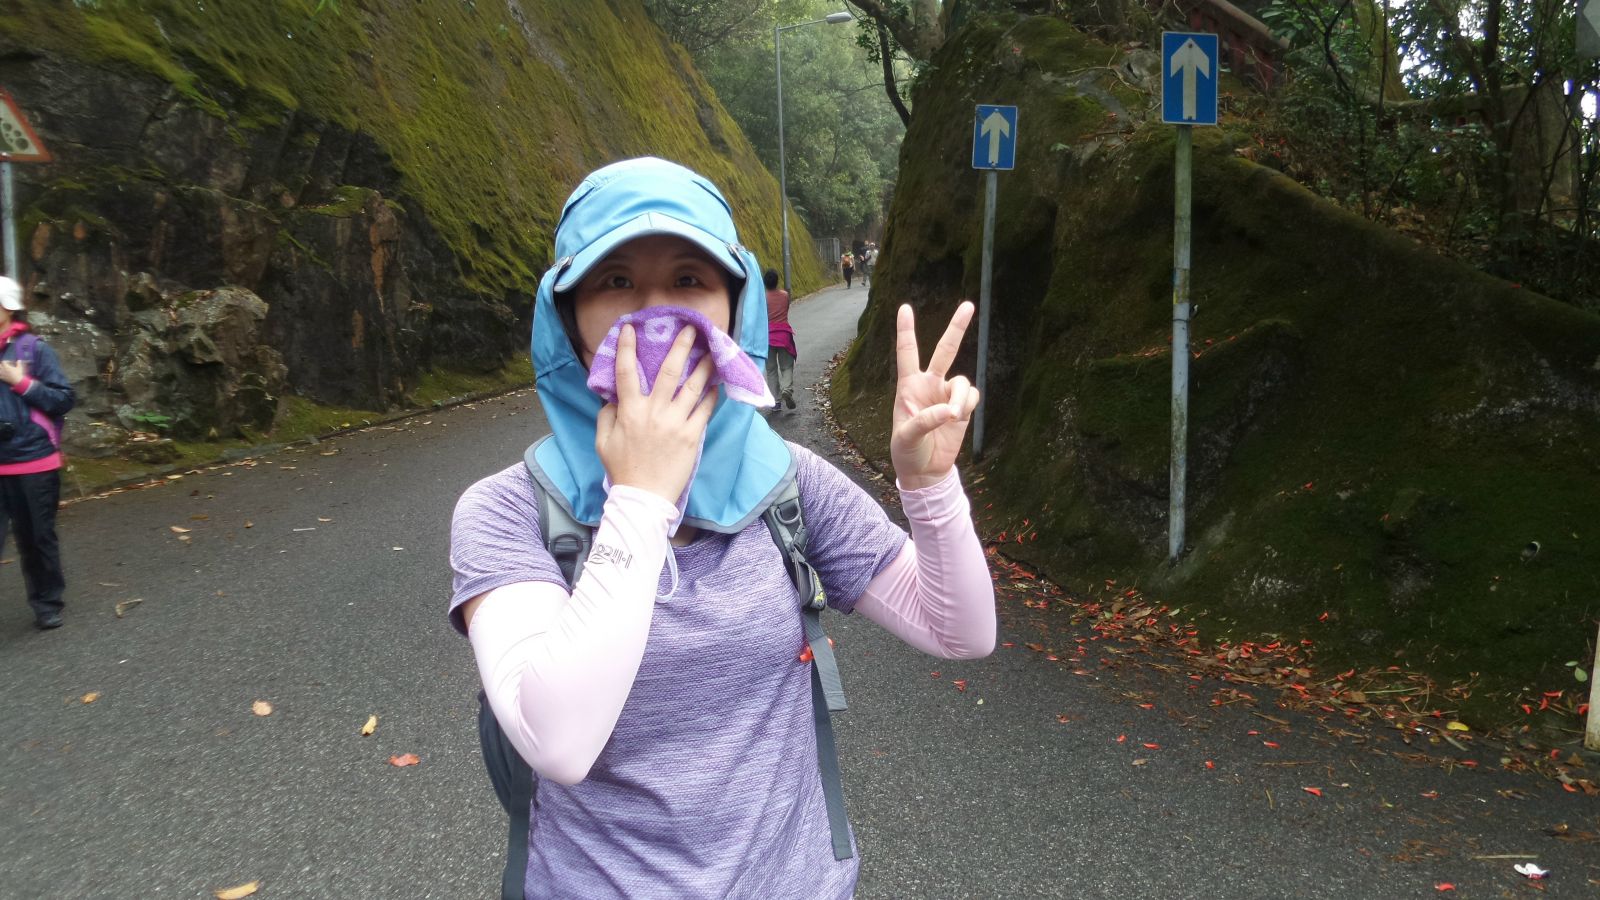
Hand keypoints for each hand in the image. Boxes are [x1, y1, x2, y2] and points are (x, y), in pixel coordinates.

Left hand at [0, 360, 25, 385]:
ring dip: (0, 369)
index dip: (6, 361)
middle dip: (1, 365)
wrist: (17, 381)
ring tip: (2, 370)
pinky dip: (0, 375)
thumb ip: (18, 363)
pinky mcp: (2, 378)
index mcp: (7, 367)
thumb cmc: (18, 374)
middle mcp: (3, 370)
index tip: (8, 362)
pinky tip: (2, 375)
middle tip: (4, 365)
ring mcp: (2, 374)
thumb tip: (19, 360)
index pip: (3, 362)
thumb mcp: (19, 368)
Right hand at [595, 324, 716, 502]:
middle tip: (690, 329)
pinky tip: (716, 384)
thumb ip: (606, 415)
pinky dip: (710, 395)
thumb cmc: (621, 469)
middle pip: (668, 372)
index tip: (630, 328)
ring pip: (693, 387)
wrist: (643, 497)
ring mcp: (675, 423)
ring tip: (713, 352)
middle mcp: (654, 411)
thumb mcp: (603, 441)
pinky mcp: (691, 435)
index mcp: (629, 411)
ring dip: (703, 367)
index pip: (625, 372)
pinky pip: (704, 410)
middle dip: (680, 347)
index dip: (626, 347)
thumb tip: (613, 398)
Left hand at [889, 302, 979, 489]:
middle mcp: (930, 385)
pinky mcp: (962, 409)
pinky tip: (959, 418)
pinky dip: (967, 405)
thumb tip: (949, 411)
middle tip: (969, 305)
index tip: (905, 308)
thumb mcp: (906, 437)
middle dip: (957, 328)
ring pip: (962, 381)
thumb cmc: (907, 451)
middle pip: (945, 351)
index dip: (906, 331)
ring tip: (953, 417)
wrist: (925, 471)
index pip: (907, 353)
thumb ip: (925, 421)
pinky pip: (972, 397)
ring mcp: (947, 395)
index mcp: (908, 386)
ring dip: (960, 397)